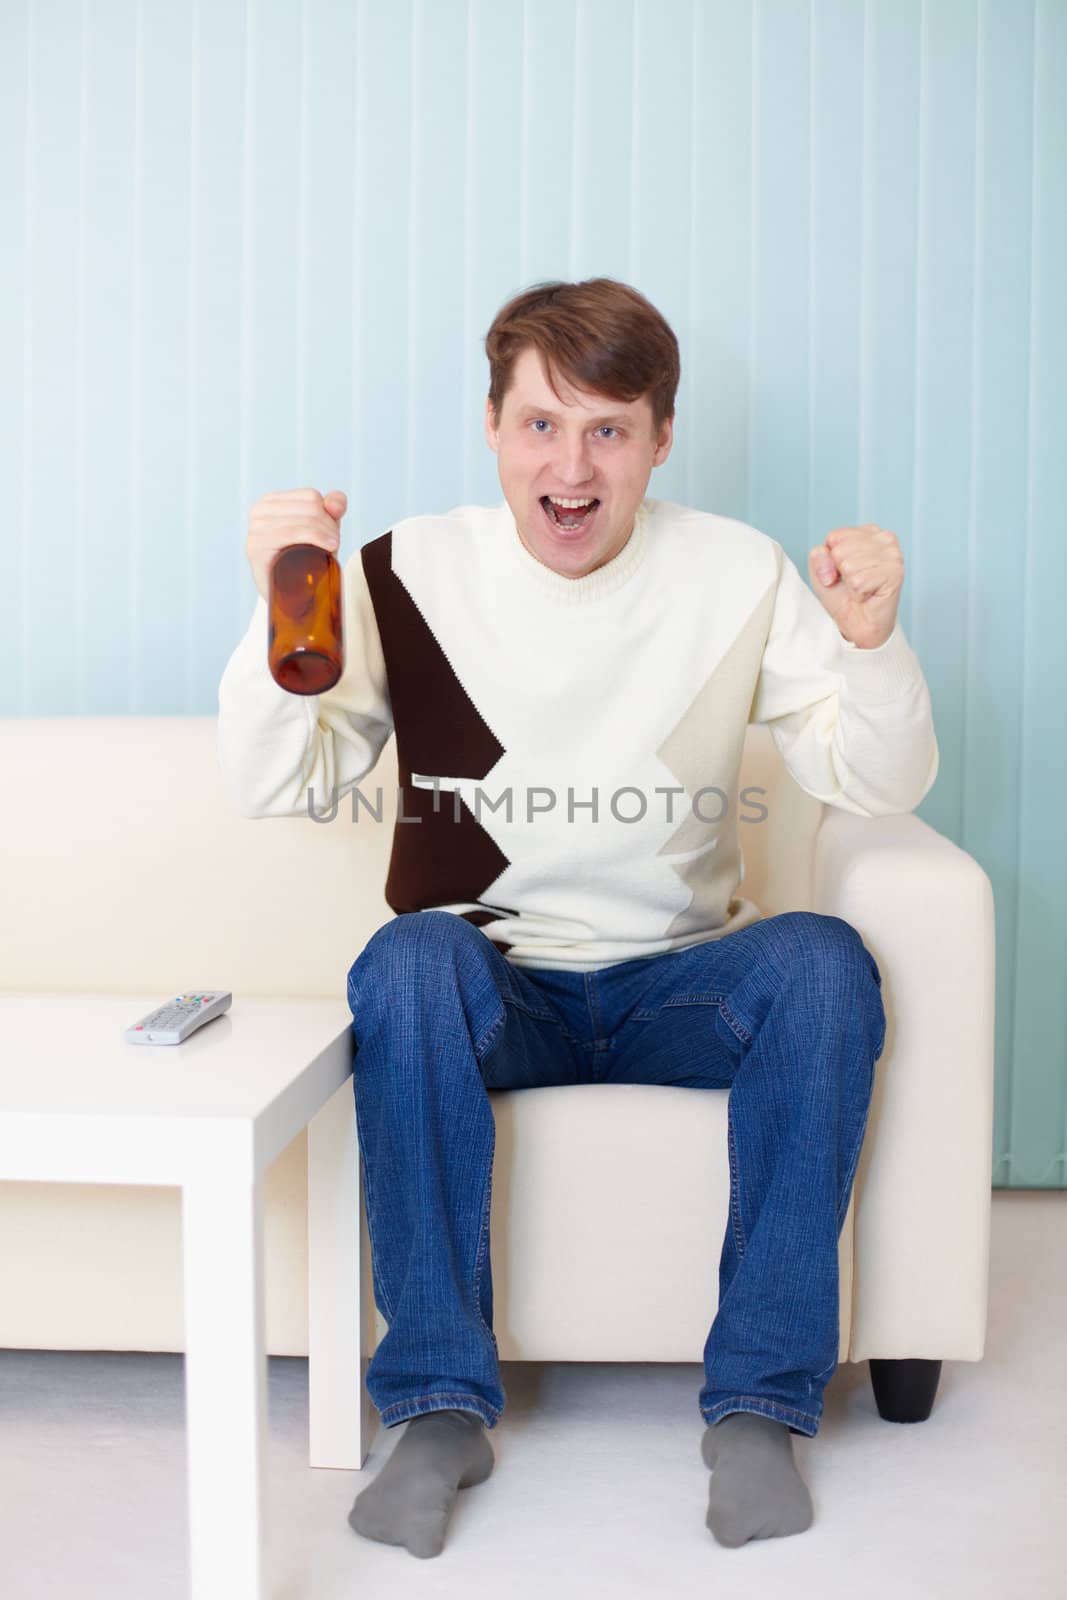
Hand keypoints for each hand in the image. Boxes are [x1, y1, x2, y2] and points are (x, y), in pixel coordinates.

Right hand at [246, 487, 346, 602]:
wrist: (289, 598)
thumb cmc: (305, 560)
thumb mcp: (322, 529)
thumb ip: (332, 508)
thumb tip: (336, 505)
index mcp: (271, 502)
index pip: (310, 496)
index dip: (329, 515)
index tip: (333, 535)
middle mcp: (258, 512)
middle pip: (310, 508)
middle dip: (329, 526)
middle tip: (334, 545)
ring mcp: (255, 529)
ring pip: (304, 520)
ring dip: (326, 534)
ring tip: (331, 549)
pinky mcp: (256, 547)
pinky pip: (290, 533)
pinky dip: (314, 538)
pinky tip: (328, 548)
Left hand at [807, 524, 903, 649]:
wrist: (857, 624)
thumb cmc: (842, 595)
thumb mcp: (820, 571)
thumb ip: (818, 555)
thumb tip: (832, 555)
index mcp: (868, 531)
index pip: (834, 537)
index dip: (830, 560)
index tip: (842, 573)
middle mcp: (885, 538)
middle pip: (840, 550)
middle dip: (840, 572)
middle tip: (853, 583)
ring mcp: (894, 555)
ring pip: (849, 565)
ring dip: (850, 584)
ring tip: (861, 589)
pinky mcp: (896, 574)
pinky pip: (859, 581)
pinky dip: (858, 593)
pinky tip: (869, 595)